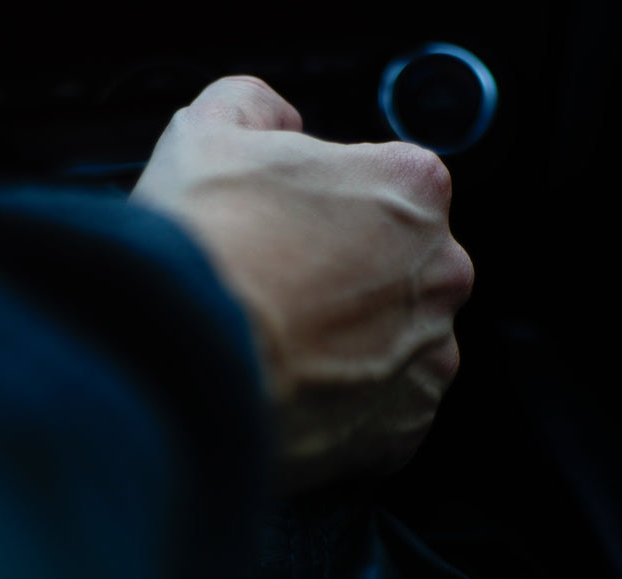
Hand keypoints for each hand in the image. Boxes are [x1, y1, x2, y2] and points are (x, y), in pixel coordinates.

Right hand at [131, 76, 473, 494]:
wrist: (181, 362)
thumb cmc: (201, 249)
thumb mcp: (205, 131)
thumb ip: (254, 106)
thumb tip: (273, 120)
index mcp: (411, 190)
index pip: (383, 182)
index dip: (323, 200)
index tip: (281, 224)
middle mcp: (440, 273)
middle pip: (396, 265)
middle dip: (343, 273)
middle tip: (273, 287)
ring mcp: (427, 357)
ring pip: (394, 340)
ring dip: (349, 341)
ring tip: (277, 346)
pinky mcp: (404, 430)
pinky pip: (382, 411)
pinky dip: (345, 406)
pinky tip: (292, 392)